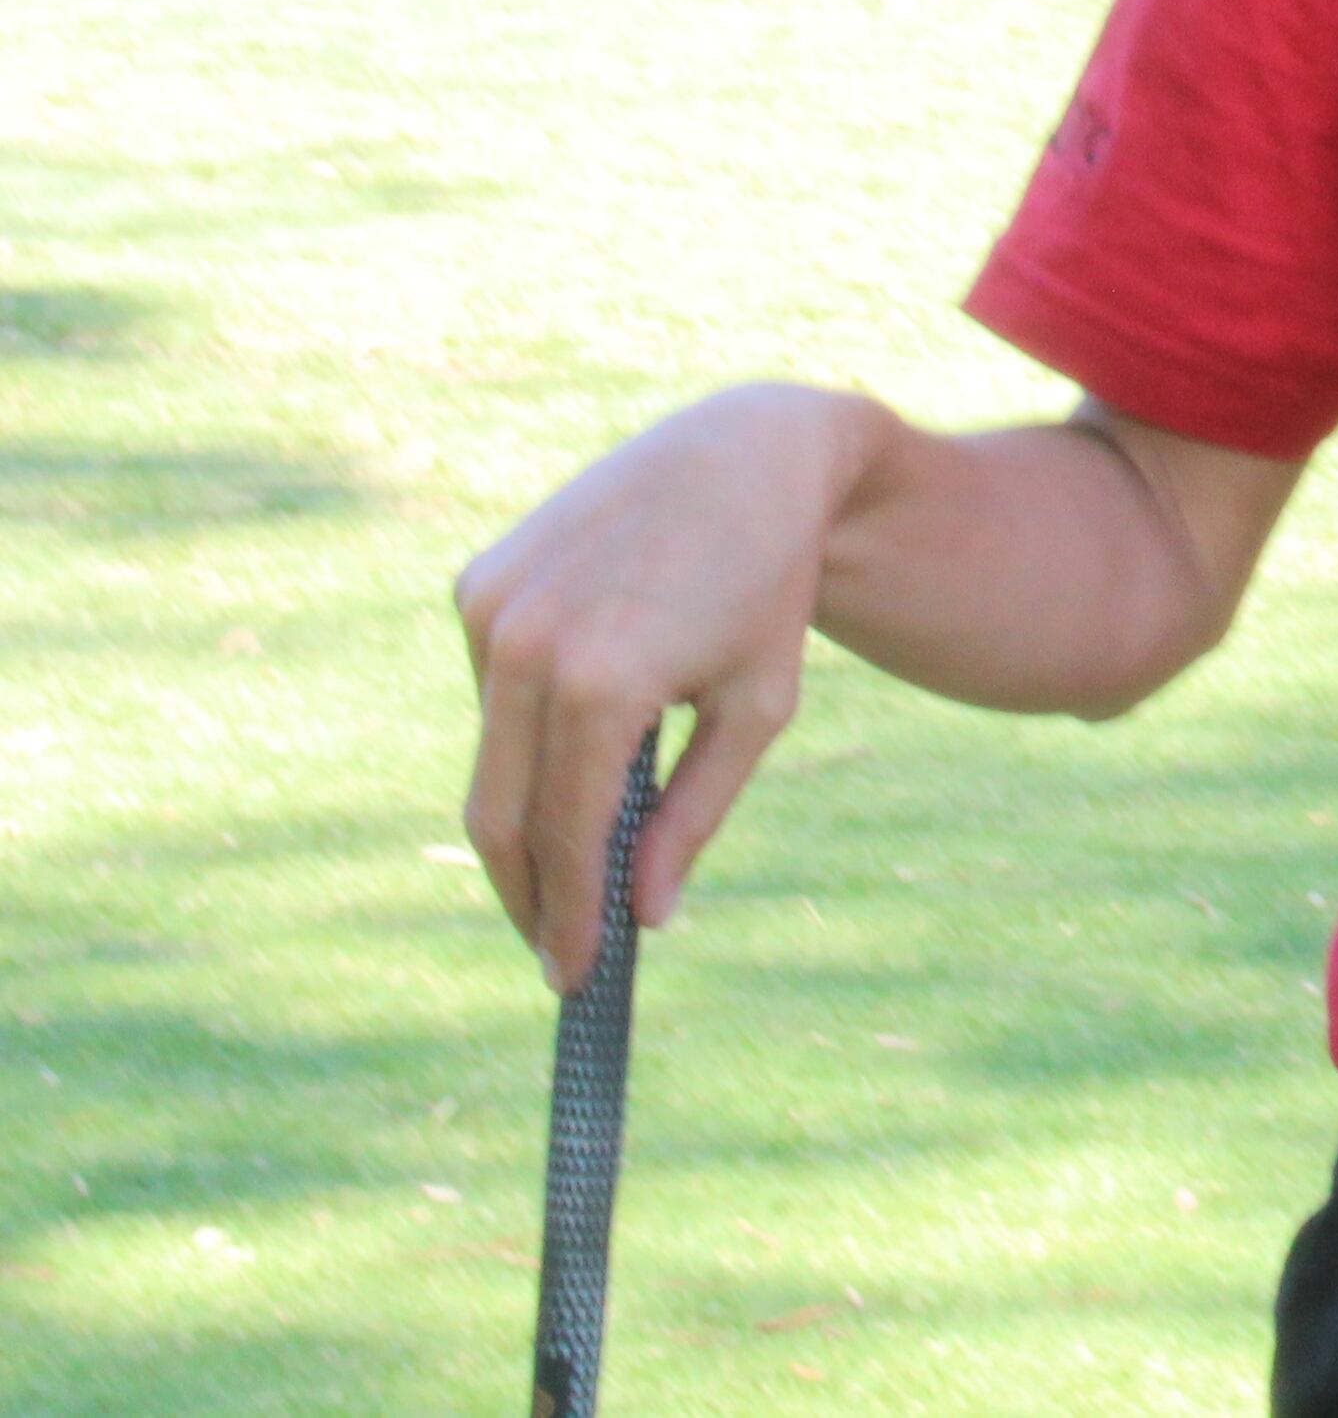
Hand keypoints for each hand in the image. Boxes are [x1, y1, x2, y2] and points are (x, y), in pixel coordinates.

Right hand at [455, 385, 885, 991]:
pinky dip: (526, 728)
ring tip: (577, 853)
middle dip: (525, 891)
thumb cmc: (768, 588)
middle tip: (554, 948)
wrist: (745, 454)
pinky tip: (579, 727)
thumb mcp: (756, 708)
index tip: (575, 976)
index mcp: (599, 683)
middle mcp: (525, 644)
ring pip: (490, 754)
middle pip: (501, 811)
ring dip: (527, 809)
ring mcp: (490, 608)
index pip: (565, 836)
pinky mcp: (477, 584)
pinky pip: (492, 689)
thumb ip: (694, 816)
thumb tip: (644, 919)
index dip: (566, 916)